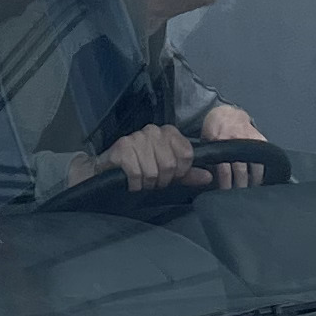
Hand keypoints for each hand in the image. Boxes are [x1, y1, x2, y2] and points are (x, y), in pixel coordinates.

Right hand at [84, 122, 205, 193]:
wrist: (107, 169)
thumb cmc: (141, 168)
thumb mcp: (168, 172)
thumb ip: (188, 174)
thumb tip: (209, 177)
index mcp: (168, 132)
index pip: (187, 154)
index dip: (180, 172)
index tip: (171, 176)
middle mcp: (153, 130)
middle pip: (170, 165)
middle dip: (162, 180)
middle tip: (153, 181)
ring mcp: (136, 138)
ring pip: (153, 171)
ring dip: (146, 184)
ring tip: (141, 180)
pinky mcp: (121, 148)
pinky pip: (136, 173)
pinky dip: (134, 184)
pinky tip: (130, 181)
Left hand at [195, 104, 266, 190]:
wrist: (226, 112)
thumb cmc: (214, 129)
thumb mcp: (206, 142)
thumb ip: (209, 158)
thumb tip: (210, 179)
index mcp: (220, 142)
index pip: (224, 169)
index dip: (225, 184)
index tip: (226, 193)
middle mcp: (236, 140)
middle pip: (241, 170)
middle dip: (240, 186)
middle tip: (239, 195)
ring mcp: (250, 139)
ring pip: (256, 166)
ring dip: (254, 181)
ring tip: (251, 190)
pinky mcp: (261, 138)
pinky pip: (265, 158)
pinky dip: (264, 170)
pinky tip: (262, 179)